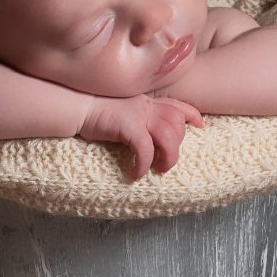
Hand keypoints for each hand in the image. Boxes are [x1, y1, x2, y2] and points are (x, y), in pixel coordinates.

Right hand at [80, 94, 205, 180]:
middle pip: (177, 125)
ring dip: (167, 158)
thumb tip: (148, 135)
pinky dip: (144, 165)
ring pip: (169, 138)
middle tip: (166, 163)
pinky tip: (136, 174)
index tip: (200, 126)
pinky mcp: (128, 126)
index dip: (192, 115)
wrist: (76, 106)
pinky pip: (145, 150)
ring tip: (158, 170)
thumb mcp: (124, 111)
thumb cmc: (96, 112)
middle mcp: (147, 106)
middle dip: (178, 146)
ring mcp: (139, 115)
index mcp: (147, 101)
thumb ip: (139, 117)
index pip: (178, 105)